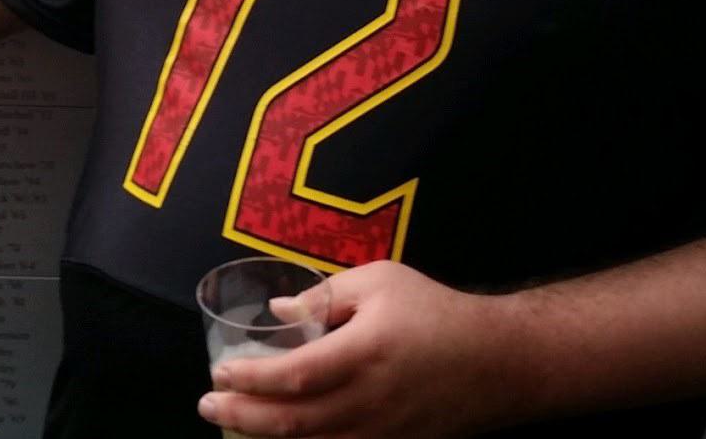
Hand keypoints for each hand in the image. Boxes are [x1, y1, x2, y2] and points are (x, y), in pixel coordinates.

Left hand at [200, 261, 518, 438]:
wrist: (498, 362)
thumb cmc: (435, 312)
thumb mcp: (380, 282)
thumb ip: (324, 296)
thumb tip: (276, 312)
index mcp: (364, 352)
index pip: (293, 376)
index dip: (250, 380)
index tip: (220, 373)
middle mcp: (370, 400)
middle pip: (293, 422)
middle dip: (242, 417)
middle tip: (207, 406)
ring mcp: (382, 432)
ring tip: (233, 425)